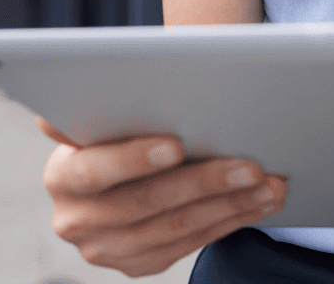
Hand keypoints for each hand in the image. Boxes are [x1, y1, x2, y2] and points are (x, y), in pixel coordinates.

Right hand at [38, 117, 287, 276]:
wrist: (119, 167)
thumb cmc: (126, 122)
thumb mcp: (111, 108)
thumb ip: (114, 98)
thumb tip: (124, 70)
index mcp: (62, 174)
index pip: (94, 170)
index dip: (133, 159)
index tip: (176, 144)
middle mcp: (75, 219)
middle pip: (147, 203)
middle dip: (205, 182)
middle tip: (252, 166)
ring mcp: (106, 249)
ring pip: (177, 229)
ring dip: (231, 205)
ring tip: (271, 184)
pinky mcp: (137, 264)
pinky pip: (190, 245)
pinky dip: (231, 221)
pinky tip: (261, 202)